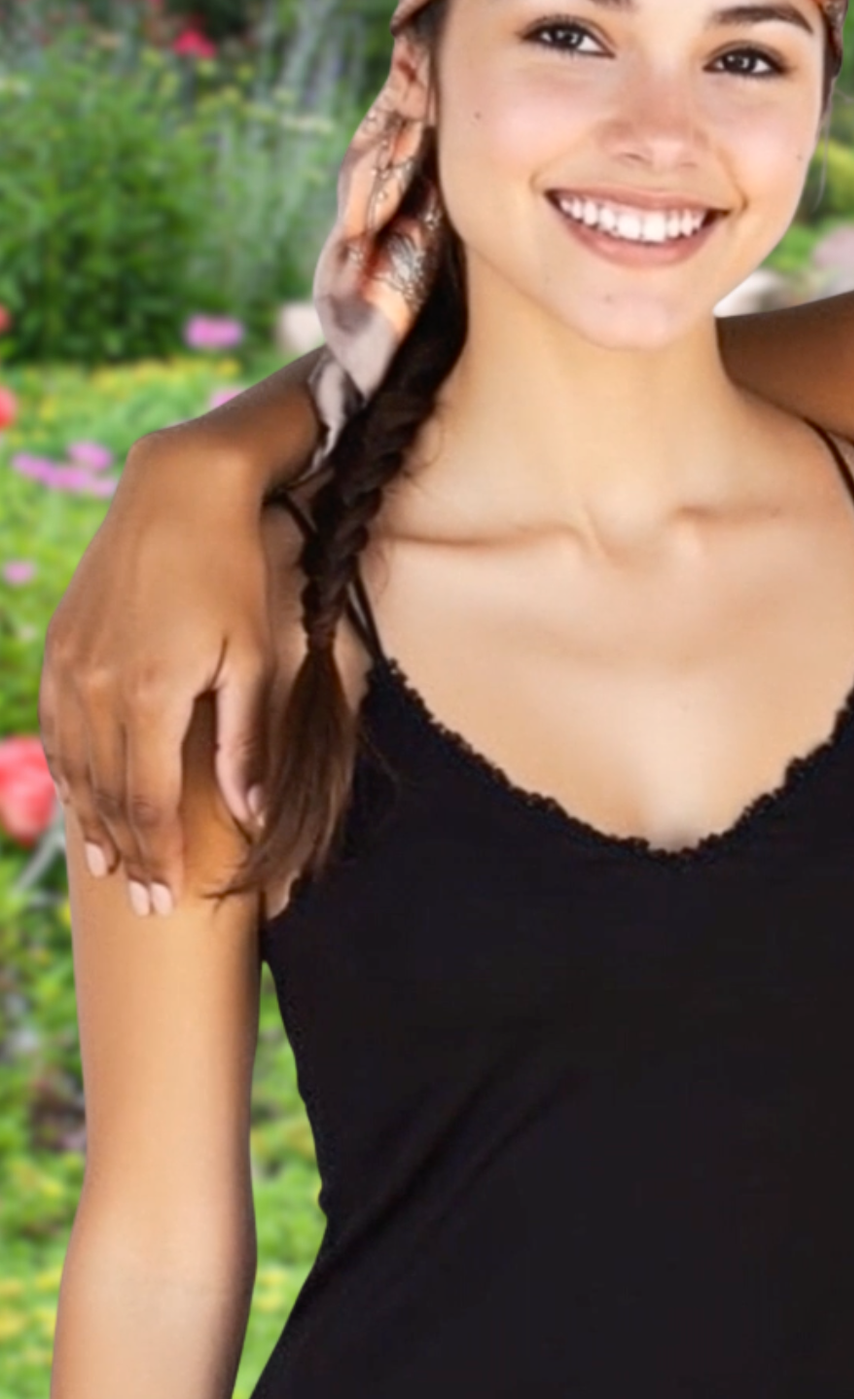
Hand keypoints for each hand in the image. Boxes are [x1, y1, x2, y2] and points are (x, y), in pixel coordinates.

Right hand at [39, 430, 274, 914]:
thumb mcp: (253, 657)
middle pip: (105, 795)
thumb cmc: (232, 573)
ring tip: (111, 868)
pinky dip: (69, 774)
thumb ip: (244, 741)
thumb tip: (249, 814)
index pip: (145, 802)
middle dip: (126, 853)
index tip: (169, 899)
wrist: (178, 494)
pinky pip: (57, 730)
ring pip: (74, 768)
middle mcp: (95, 689)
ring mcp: (68, 668)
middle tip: (143, 904)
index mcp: (148, 696)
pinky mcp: (60, 647)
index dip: (157, 854)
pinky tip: (82, 800)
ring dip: (93, 822)